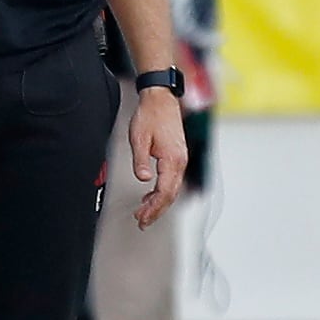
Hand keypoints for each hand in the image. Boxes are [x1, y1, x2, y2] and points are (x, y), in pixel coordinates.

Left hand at [127, 88, 188, 228]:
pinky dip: (161, 191)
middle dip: (156, 210)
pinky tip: (150, 195)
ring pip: (172, 188)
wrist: (160, 99)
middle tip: (142, 220)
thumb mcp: (139, 138)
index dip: (154, 207)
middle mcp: (180, 161)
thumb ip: (140, 161)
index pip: (165, 192)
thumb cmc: (151, 114)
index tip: (143, 216)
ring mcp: (180, 158)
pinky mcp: (177, 155)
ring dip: (159, 202)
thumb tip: (143, 179)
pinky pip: (171, 180)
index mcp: (172, 159)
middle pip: (170, 194)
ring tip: (144, 212)